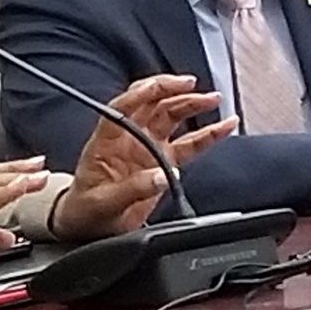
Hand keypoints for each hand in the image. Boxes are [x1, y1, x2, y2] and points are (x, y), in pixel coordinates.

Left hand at [50, 73, 236, 239]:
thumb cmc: (86, 208)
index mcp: (107, 138)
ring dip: (191, 104)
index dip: (142, 93)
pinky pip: (188, 144)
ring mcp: (147, 146)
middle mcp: (129, 136)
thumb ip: (132, 188)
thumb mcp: (103, 201)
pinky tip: (224, 126)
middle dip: (173, 91)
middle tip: (193, 86)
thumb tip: (163, 175)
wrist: (88, 223)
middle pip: (152, 103)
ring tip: (213, 98)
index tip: (161, 86)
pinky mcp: (163, 161)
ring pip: (171, 116)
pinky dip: (207, 135)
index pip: (123, 106)